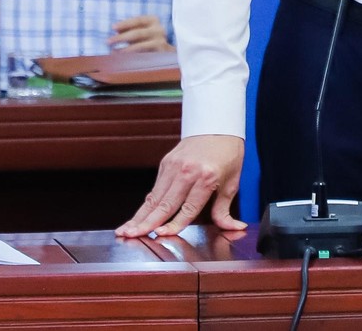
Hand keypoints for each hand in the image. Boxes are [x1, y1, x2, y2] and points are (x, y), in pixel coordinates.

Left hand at [109, 15, 171, 51]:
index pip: (137, 20)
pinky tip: (124, 59)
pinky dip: (133, 57)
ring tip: (114, 52)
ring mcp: (161, 41)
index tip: (113, 27)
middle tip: (109, 41)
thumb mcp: (139, 31)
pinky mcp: (161, 53)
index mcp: (153, 20)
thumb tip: (116, 29)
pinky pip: (145, 55)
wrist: (167, 52)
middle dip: (121, 37)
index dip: (125, 23)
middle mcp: (159, 29)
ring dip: (125, 49)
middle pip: (138, 33)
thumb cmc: (149, 38)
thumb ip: (129, 29)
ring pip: (140, 45)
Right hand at [116, 134, 245, 237]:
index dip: (174, 224)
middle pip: (165, 203)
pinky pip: (156, 188)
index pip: (188, 208)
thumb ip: (225, 209)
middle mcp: (187, 171)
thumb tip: (235, 228)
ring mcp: (174, 165)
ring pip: (155, 197)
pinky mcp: (166, 162)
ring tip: (125, 230)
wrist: (218, 125)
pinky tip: (137, 217)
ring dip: (139, 215)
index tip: (161, 235)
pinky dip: (146, 204)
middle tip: (131, 236)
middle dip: (147, 222)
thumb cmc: (228, 153)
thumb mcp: (232, 182)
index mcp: (206, 177)